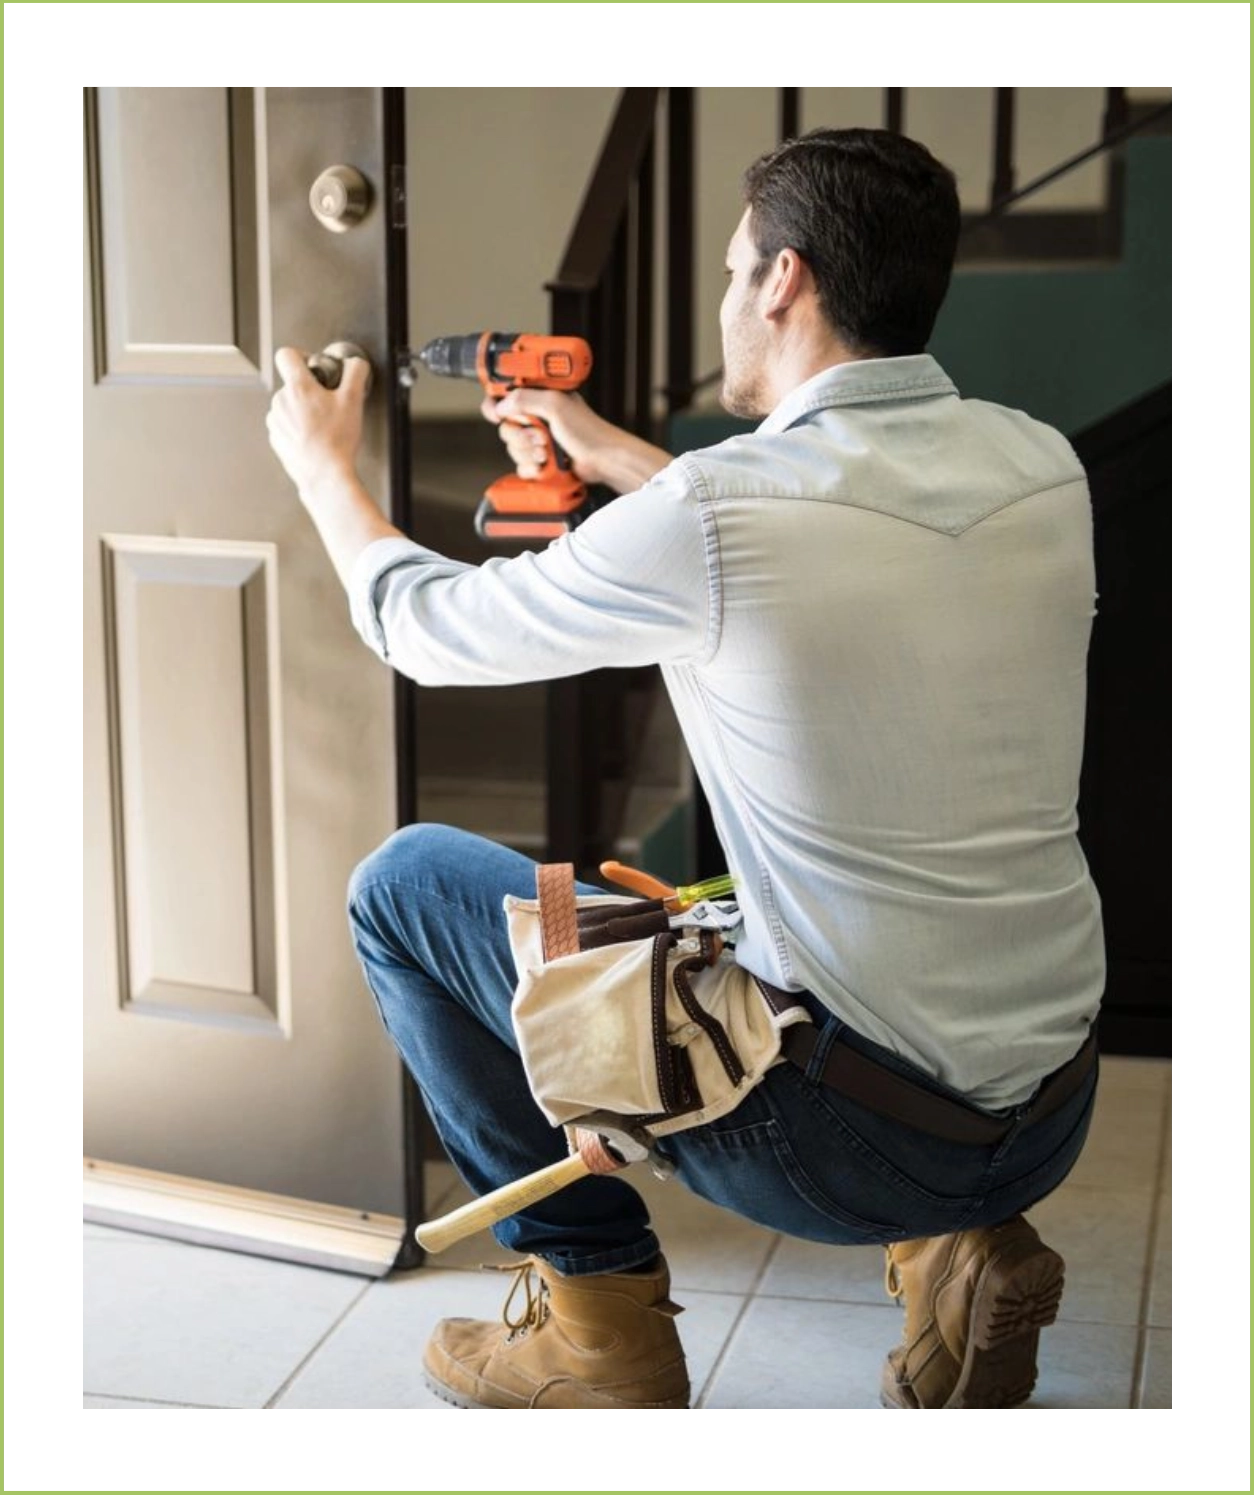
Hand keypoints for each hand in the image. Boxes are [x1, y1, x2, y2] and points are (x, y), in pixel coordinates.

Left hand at [267, 347, 369, 496]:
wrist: (325, 474)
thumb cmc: (336, 441)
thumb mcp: (354, 400)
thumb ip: (356, 373)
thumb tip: (355, 364)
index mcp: (298, 387)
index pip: (287, 355)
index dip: (302, 355)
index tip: (313, 367)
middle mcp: (281, 401)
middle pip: (292, 383)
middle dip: (310, 390)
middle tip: (328, 404)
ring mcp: (276, 421)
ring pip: (288, 405)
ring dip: (303, 410)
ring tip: (322, 425)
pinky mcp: (276, 439)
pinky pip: (286, 425)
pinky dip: (298, 428)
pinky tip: (315, 438)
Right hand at [481, 388, 611, 486]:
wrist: (603, 461)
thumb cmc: (588, 431)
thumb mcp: (556, 405)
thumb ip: (526, 399)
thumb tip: (502, 404)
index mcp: (539, 397)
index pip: (506, 396)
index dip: (497, 406)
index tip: (497, 415)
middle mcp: (537, 417)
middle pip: (506, 427)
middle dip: (520, 436)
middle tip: (540, 437)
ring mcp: (539, 439)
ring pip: (513, 448)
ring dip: (528, 453)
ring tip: (547, 452)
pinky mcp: (541, 459)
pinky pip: (521, 465)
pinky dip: (531, 468)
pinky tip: (544, 465)